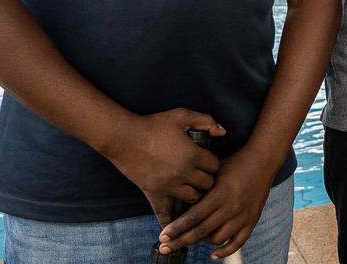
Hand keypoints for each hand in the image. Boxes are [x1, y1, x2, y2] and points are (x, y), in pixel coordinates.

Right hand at [101, 109, 224, 227]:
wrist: (123, 137)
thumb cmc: (154, 124)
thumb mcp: (182, 115)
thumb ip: (206, 121)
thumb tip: (223, 132)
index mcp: (193, 155)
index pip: (215, 166)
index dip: (213, 163)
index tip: (208, 160)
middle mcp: (184, 173)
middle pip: (207, 184)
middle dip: (207, 179)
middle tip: (202, 174)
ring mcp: (169, 186)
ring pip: (193, 198)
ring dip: (195, 193)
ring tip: (192, 187)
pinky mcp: (154, 193)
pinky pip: (164, 213)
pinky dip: (170, 222)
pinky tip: (174, 230)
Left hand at [158, 147, 277, 259]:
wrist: (262, 160)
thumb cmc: (235, 164)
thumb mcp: (214, 172)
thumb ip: (200, 189)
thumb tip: (179, 206)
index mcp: (220, 194)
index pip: (194, 216)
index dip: (177, 228)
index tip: (163, 236)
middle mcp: (231, 207)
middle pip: (202, 231)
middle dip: (180, 241)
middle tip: (165, 247)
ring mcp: (243, 216)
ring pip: (218, 239)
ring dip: (202, 242)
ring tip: (193, 238)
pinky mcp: (252, 220)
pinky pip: (238, 242)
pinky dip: (225, 251)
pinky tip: (213, 254)